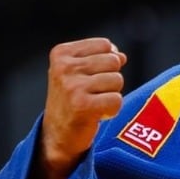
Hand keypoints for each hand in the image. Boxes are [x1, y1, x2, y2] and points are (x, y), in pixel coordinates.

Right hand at [41, 38, 127, 175]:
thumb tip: (121, 56)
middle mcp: (64, 67)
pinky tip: (97, 114)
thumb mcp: (79, 72)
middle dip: (111, 79)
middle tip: (93, 92)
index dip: (108, 61)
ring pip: (117, 80)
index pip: (104, 45)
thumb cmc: (72, 99)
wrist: (58, 133)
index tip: (91, 76)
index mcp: (61, 53)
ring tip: (94, 103)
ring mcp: (72, 86)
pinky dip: (112, 109)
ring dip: (111, 94)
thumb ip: (100, 58)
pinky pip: (117, 100)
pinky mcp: (83, 105)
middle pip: (113, 61)